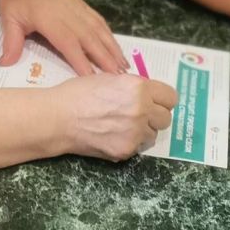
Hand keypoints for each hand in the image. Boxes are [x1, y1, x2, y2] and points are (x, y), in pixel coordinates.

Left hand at [0, 0, 125, 74]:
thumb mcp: (8, 17)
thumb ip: (10, 42)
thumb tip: (5, 64)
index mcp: (50, 19)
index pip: (68, 43)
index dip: (81, 61)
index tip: (92, 79)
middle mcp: (69, 14)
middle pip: (90, 38)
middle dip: (105, 59)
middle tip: (119, 78)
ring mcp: (78, 9)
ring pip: (99, 30)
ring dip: (112, 48)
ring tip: (124, 67)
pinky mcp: (82, 6)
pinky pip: (99, 22)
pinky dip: (110, 36)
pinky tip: (116, 47)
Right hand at [50, 74, 178, 160]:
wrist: (58, 117)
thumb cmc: (79, 93)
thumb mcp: (110, 79)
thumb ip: (133, 86)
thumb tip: (147, 93)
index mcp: (139, 88)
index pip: (171, 97)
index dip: (162, 99)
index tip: (155, 101)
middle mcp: (142, 110)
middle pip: (166, 118)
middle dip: (154, 116)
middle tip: (138, 115)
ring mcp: (135, 132)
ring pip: (153, 134)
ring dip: (142, 131)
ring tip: (122, 125)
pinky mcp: (126, 150)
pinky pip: (137, 147)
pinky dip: (129, 142)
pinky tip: (112, 135)